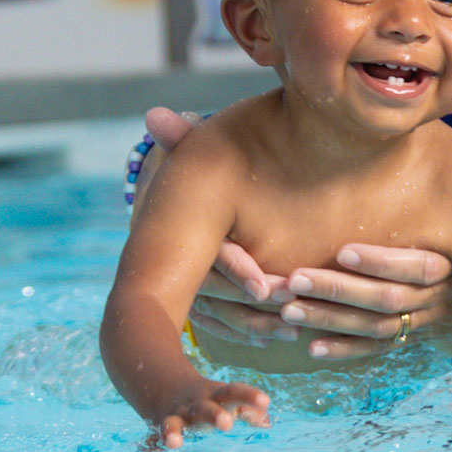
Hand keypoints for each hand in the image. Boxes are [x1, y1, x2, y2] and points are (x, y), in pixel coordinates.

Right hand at [142, 108, 291, 336]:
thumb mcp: (201, 154)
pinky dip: (250, 334)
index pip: (207, 255)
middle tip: (294, 305)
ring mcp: (188, 288)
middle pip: (215, 291)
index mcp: (183, 231)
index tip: (267, 284)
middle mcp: (179, 264)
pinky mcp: (201, 307)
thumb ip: (185, 140)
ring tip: (296, 326)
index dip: (236, 269)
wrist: (185, 202)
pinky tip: (280, 338)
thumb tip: (155, 114)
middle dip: (253, 303)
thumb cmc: (203, 170)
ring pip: (221, 316)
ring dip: (257, 323)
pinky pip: (221, 329)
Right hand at [149, 377, 270, 449]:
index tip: (265, 402)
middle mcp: (197, 404)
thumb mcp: (227, 400)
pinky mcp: (162, 425)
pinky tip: (146, 449)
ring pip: (174, 422)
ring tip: (174, 442)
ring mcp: (178, 414)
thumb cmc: (208, 399)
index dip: (250, 395)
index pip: (235, 392)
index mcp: (217, 396)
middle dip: (215, 416)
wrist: (165, 384)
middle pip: (206, 408)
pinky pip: (156, 433)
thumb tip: (267, 421)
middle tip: (227, 423)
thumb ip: (248, 410)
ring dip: (173, 431)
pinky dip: (152, 441)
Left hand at [258, 241, 451, 360]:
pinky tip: (311, 347)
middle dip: (339, 291)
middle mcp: (438, 297)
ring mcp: (424, 322)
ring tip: (288, 309)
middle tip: (294, 280)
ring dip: (330, 320)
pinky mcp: (413, 340)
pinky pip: (377, 351)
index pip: (416, 267)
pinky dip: (345, 351)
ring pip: (375, 327)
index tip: (341, 250)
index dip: (380, 261)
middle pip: (387, 299)